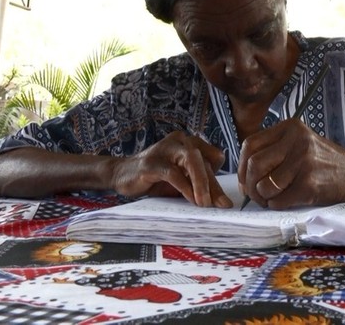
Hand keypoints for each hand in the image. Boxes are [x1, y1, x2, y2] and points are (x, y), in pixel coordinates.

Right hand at [109, 131, 232, 207]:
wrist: (122, 175)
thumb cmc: (156, 179)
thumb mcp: (182, 182)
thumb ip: (200, 186)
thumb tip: (222, 203)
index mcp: (190, 142)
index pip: (214, 157)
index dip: (219, 178)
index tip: (222, 199)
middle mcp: (180, 140)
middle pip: (204, 160)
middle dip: (214, 185)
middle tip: (222, 205)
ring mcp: (165, 148)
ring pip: (191, 160)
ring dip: (202, 183)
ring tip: (206, 203)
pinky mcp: (152, 162)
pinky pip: (173, 173)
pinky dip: (184, 187)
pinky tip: (191, 199)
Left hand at [238, 119, 344, 208]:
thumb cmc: (321, 162)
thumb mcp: (298, 144)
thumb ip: (272, 151)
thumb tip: (243, 177)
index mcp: (290, 128)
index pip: (250, 144)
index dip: (241, 165)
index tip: (244, 178)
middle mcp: (297, 141)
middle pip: (254, 164)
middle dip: (250, 184)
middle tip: (255, 194)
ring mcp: (304, 162)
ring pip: (264, 185)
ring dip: (263, 197)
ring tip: (271, 198)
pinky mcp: (309, 184)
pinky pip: (278, 200)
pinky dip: (276, 205)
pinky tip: (284, 201)